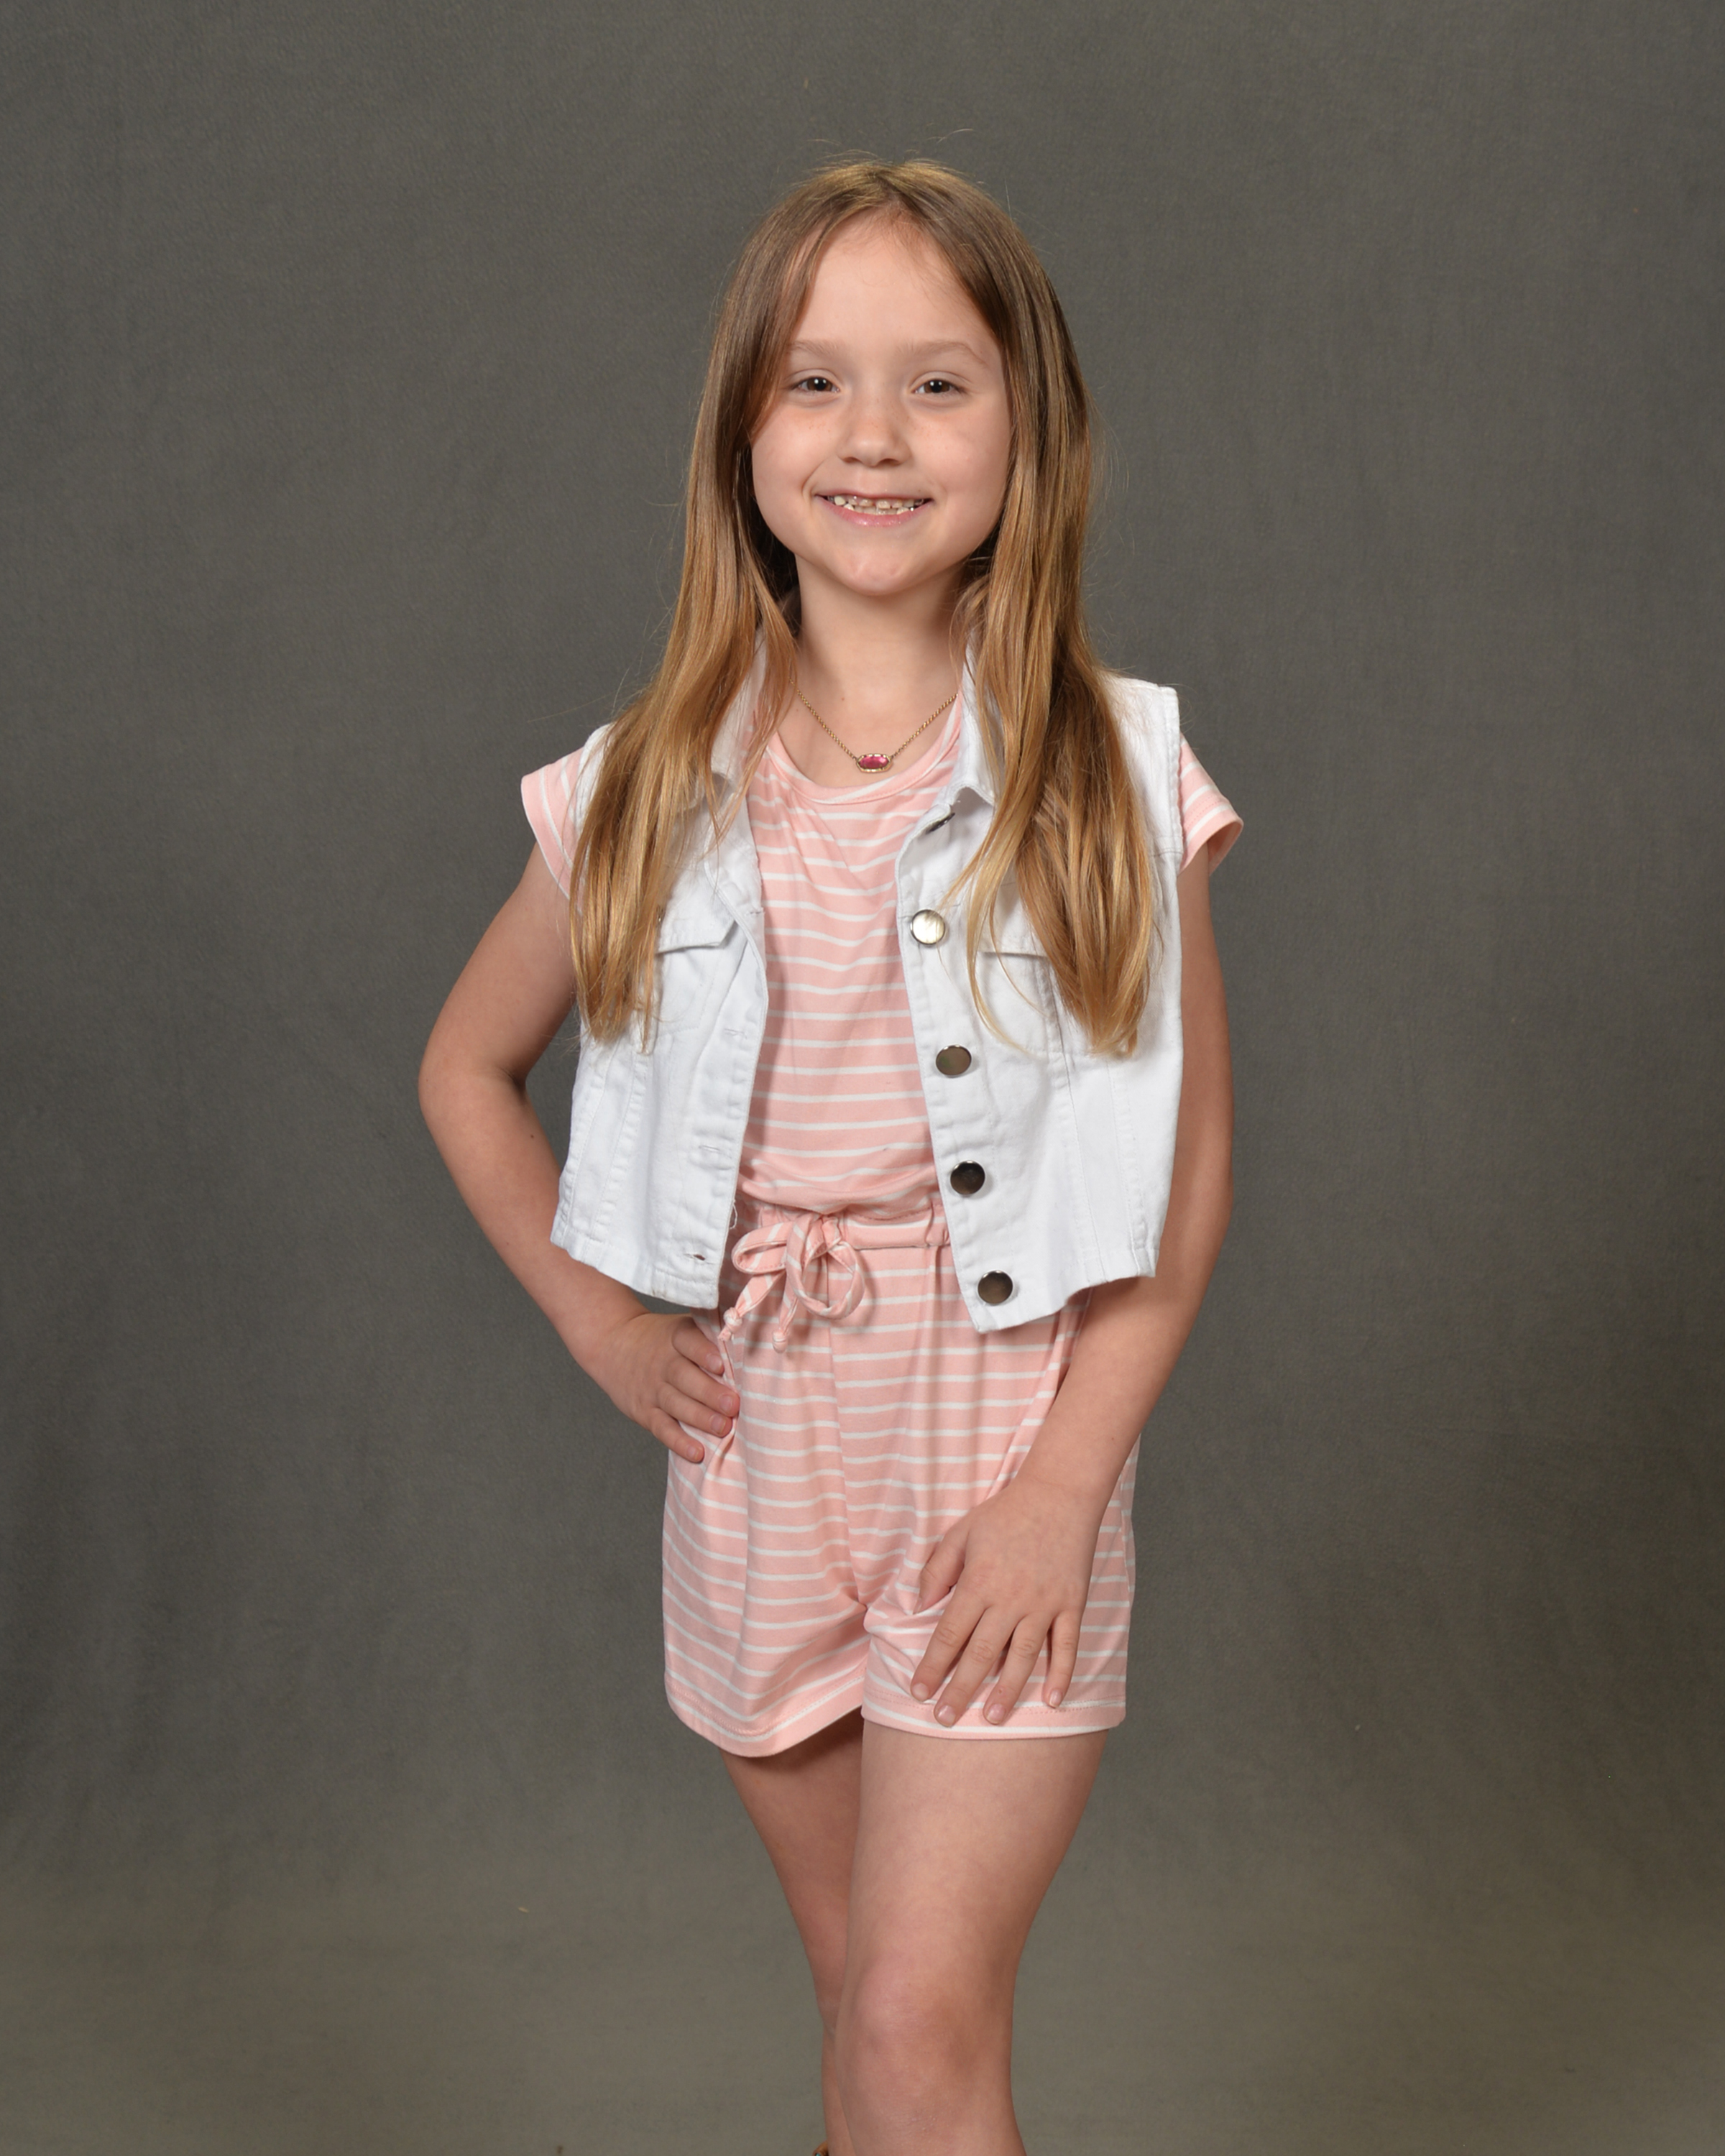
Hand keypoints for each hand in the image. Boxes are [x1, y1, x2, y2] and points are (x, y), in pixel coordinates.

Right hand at [585, 1310, 737, 1462]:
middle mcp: (662, 1362)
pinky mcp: (644, 1411)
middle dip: (710, 1393)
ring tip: (724, 1428)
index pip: (687, 1341)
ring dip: (700, 1418)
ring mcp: (651, 1388)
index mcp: (674, 1337)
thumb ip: (709, 1335)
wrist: (612, 1344)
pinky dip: (679, 1442)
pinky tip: (697, 1452)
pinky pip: (662, 1428)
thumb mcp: (679, 1327)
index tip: (721, 1364)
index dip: (703, 1352)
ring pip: (675, 1404)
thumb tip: (751, 1342)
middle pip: (684, 1377)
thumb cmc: (661, 1339)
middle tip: (733, 1405)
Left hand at [909, 1469, 1104, 1723]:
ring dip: (1007, 1691)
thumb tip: (918, 1606)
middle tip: (944, 1720)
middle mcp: (1010, 1599)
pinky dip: (1060, 1675)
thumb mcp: (961, 1532)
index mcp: (979, 1582)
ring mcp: (1044, 1604)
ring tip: (992, 1718)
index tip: (918, 1692)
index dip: (932, 1666)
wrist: (1059, 1493)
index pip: (949, 1634)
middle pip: (981, 1654)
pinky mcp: (1072, 1604)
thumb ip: (937, 1569)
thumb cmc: (1005, 1512)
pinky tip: (1051, 1700)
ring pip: (1023, 1657)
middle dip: (960, 1690)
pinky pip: (1067, 1646)